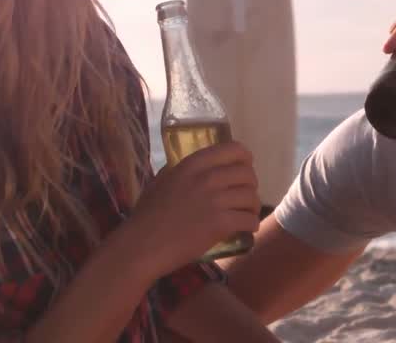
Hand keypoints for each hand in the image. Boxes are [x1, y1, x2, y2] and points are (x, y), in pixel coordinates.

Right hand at [123, 142, 260, 278]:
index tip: (244, 169)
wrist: (142, 246)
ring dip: (253, 207)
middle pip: (247, 173)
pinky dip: (251, 225)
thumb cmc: (146, 216)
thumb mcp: (160, 181)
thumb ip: (178, 170)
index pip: (234, 149)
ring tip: (247, 214)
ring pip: (251, 197)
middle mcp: (207, 178)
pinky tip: (247, 228)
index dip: (244, 159)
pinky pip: (249, 219)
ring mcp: (215, 200)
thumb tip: (192, 165)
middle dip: (251, 186)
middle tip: (245, 197)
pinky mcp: (220, 223)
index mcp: (193, 164)